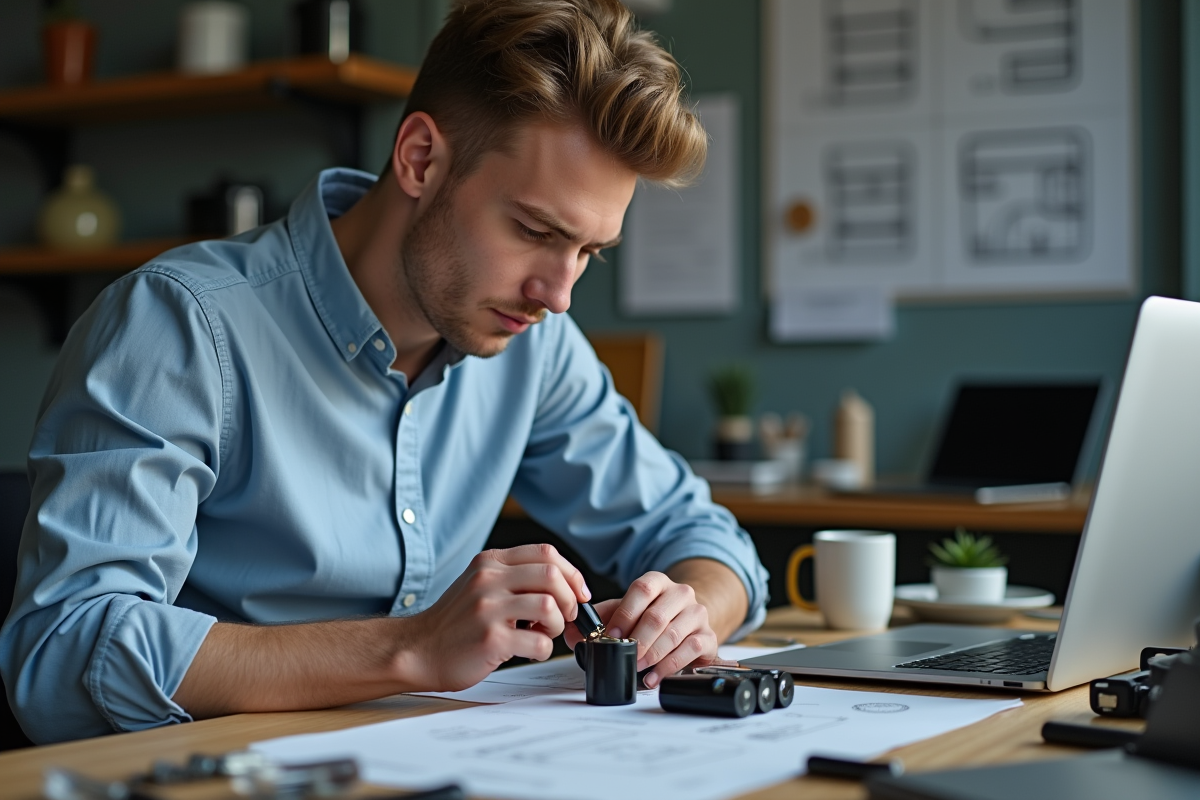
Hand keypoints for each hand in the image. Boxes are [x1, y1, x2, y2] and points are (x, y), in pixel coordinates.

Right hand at [404, 544, 589, 690]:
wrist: (418, 649)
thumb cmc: (454, 621)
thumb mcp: (479, 583)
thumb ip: (513, 575)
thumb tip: (563, 582)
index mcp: (490, 562)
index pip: (546, 553)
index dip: (571, 573)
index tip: (579, 592)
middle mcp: (488, 580)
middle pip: (552, 576)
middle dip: (570, 599)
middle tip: (564, 616)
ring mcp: (488, 609)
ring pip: (550, 607)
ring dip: (556, 625)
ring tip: (542, 633)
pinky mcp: (491, 639)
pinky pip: (539, 642)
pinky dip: (543, 650)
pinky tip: (528, 650)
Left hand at [563, 572, 718, 687]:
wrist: (687, 622)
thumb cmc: (651, 617)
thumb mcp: (624, 612)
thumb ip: (598, 620)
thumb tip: (570, 634)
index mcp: (657, 582)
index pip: (642, 590)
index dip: (625, 614)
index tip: (611, 635)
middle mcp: (680, 593)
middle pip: (657, 616)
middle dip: (638, 640)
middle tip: (624, 656)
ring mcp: (697, 614)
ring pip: (674, 634)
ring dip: (653, 654)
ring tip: (637, 668)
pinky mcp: (708, 636)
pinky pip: (691, 650)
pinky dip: (669, 666)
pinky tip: (654, 677)